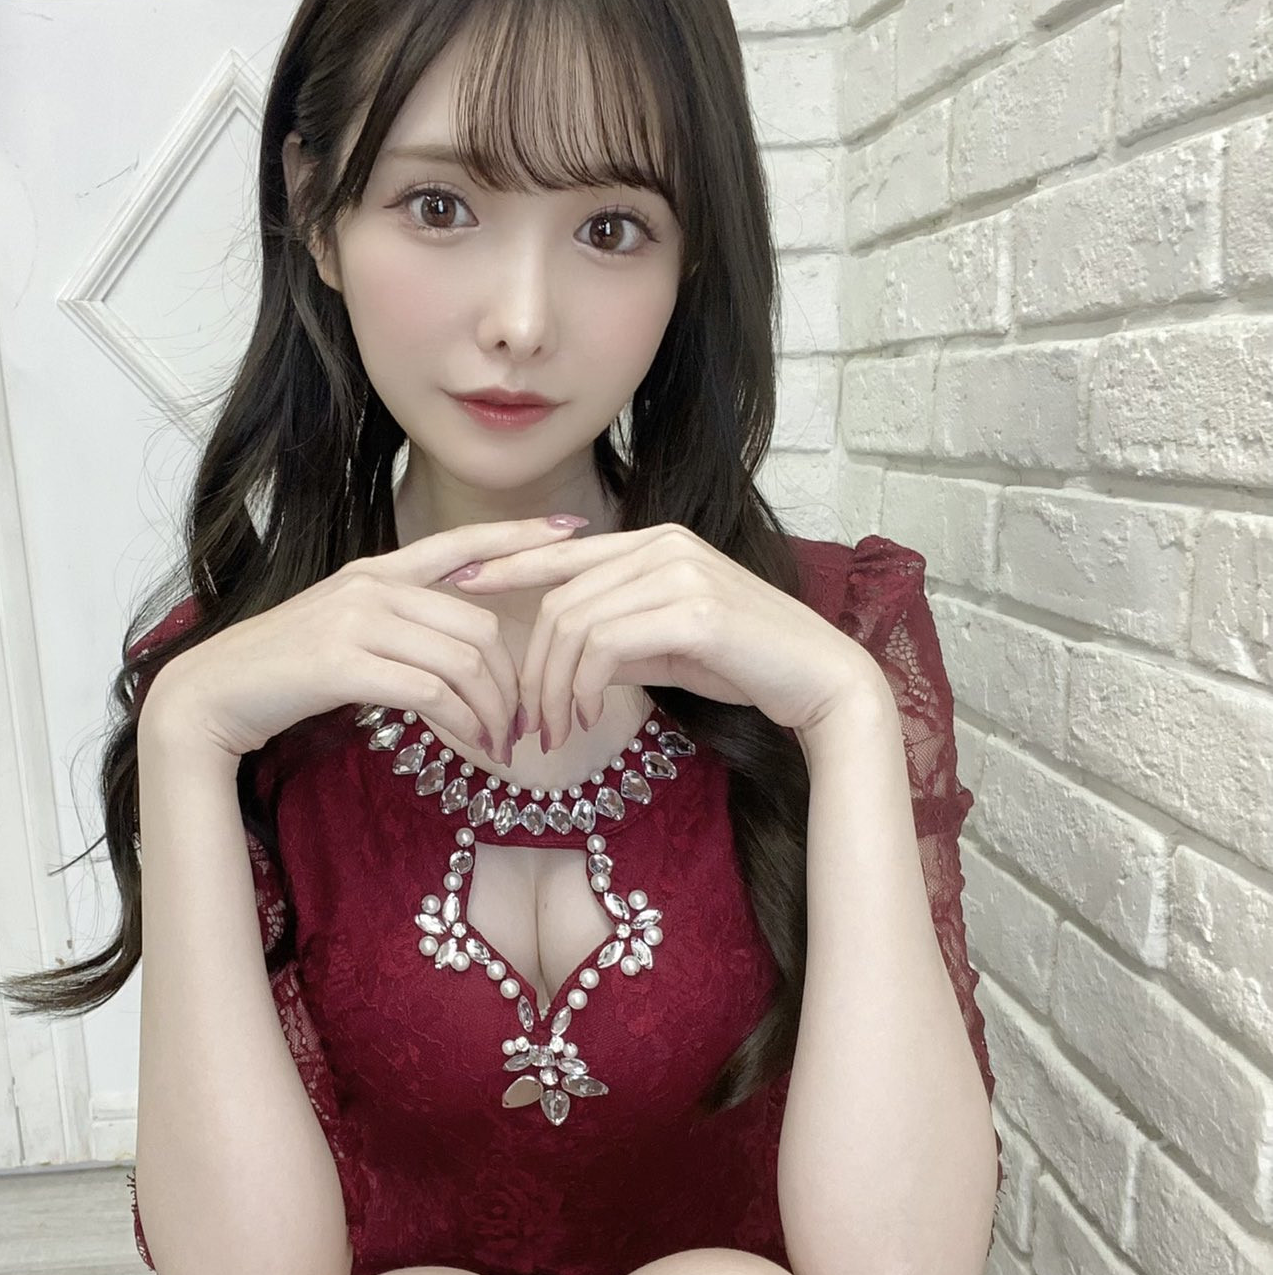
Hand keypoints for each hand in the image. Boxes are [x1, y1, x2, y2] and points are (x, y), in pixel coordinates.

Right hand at [139, 514, 588, 760]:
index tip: (575, 530)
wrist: (213, 695)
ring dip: (493, 711)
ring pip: (463, 661)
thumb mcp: (347, 633)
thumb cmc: (283, 673)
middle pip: (480, 625)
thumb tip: (459, 649)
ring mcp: (356, 620)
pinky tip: (470, 745)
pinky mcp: (343, 663)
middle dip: (514, 681)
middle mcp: (372, 585)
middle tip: (523, 725)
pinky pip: (433, 691)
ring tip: (499, 745)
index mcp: (378, 571)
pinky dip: (463, 722)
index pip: (462, 543)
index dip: (521, 534)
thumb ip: (399, 626)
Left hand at [446, 521, 882, 746]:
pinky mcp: (693, 609)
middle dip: (532, 666)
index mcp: (654, 543)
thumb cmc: (746, 666)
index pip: (560, 552)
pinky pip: (606, 646)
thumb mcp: (668, 646)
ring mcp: (679, 572)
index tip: (456, 586)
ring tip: (557, 732)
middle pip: (558, 599)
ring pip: (575, 624)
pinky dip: (585, 687)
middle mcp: (663, 545)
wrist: (819, 681)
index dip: (504, 566)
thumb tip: (566, 656)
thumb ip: (617, 637)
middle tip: (528, 723)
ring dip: (555, 687)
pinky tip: (589, 718)